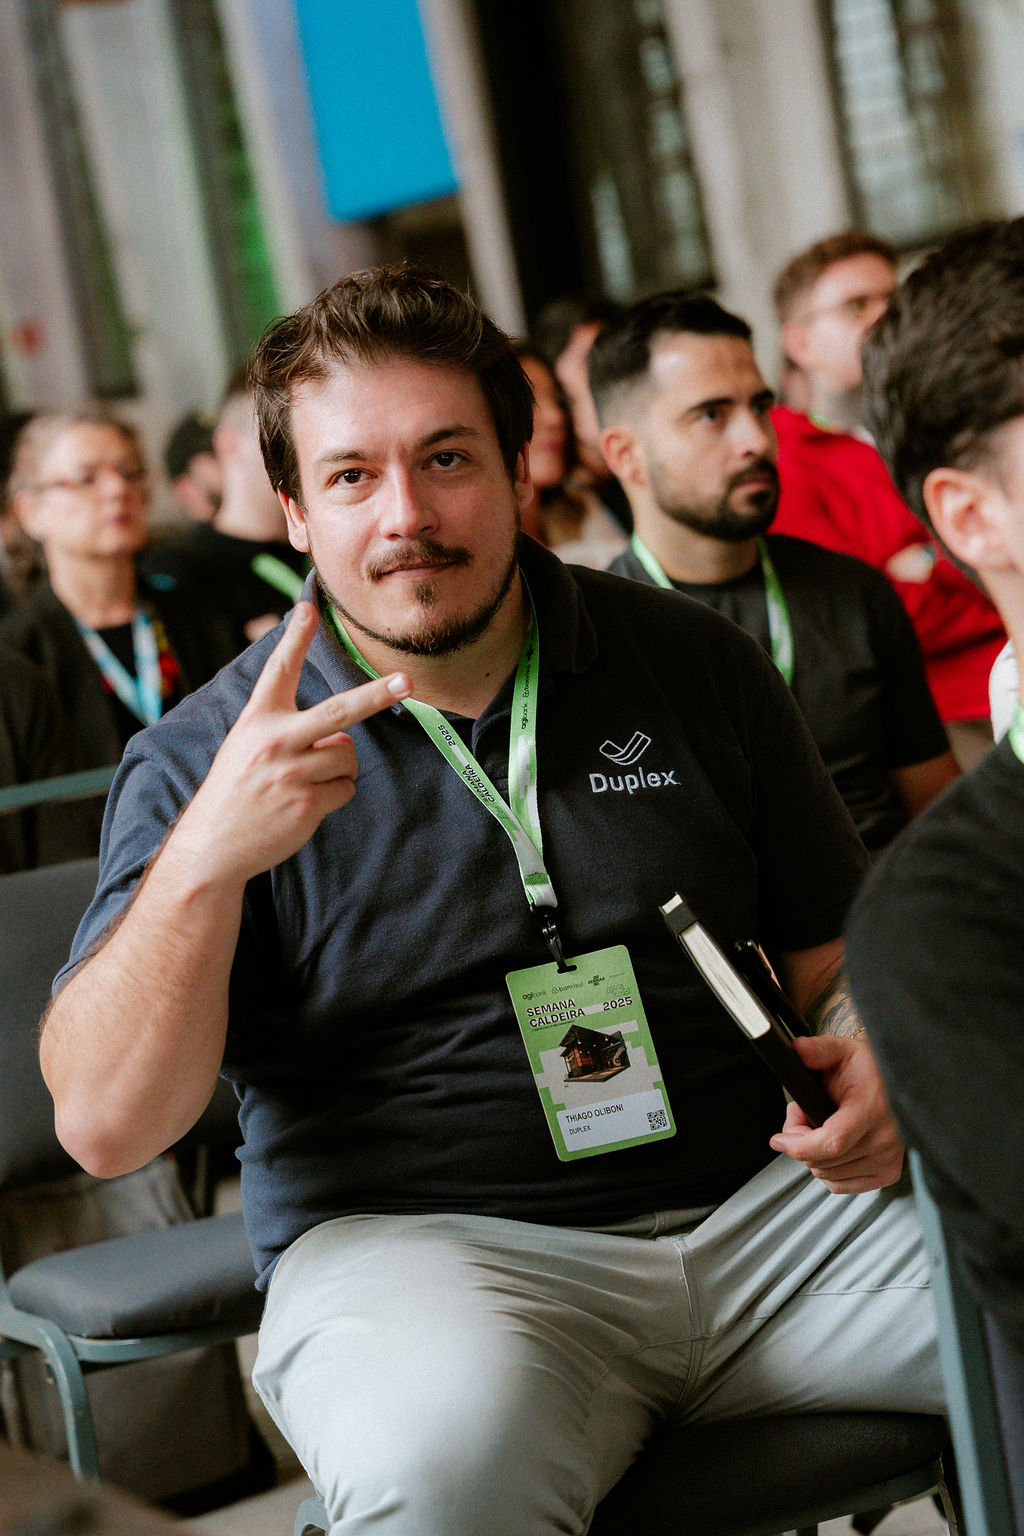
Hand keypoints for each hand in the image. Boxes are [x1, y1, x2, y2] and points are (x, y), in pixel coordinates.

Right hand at [174, 602, 410, 884]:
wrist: (212, 844)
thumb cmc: (236, 789)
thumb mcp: (246, 745)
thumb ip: (287, 729)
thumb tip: (343, 732)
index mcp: (257, 720)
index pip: (279, 670)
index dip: (295, 638)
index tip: (309, 608)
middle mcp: (274, 740)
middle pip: (339, 711)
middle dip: (376, 694)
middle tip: (406, 680)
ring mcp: (291, 773)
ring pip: (348, 754)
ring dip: (338, 766)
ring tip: (306, 779)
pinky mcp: (306, 803)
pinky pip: (345, 787)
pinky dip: (335, 793)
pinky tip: (306, 802)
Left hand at [769, 1033, 903, 1192]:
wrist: (898, 1082)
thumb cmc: (869, 1068)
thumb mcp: (843, 1051)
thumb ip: (818, 1050)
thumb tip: (798, 1049)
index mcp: (873, 1109)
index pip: (833, 1142)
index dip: (799, 1145)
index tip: (778, 1138)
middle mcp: (885, 1139)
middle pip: (824, 1161)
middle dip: (799, 1142)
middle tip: (800, 1117)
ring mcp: (888, 1159)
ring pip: (828, 1175)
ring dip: (813, 1155)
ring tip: (817, 1127)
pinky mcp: (888, 1173)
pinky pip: (841, 1185)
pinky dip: (827, 1170)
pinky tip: (830, 1147)